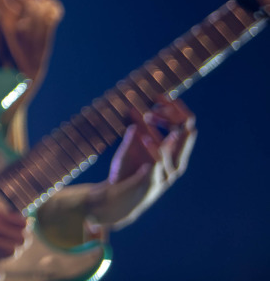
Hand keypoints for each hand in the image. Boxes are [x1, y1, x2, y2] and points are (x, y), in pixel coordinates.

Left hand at [96, 98, 194, 229]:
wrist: (113, 201)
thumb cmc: (126, 173)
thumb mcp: (132, 147)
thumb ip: (137, 130)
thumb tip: (135, 108)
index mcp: (173, 154)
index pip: (184, 127)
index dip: (174, 109)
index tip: (158, 96)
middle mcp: (173, 165)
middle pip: (185, 136)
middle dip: (174, 115)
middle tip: (157, 102)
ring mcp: (163, 176)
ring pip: (172, 153)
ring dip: (159, 132)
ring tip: (149, 115)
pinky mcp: (149, 184)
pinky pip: (155, 168)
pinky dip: (153, 152)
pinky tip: (147, 138)